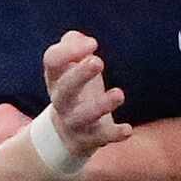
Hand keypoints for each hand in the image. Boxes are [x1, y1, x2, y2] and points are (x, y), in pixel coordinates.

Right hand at [42, 30, 130, 159]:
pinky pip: (101, 137)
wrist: (65, 135)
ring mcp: (74, 121)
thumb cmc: (75, 90)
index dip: (69, 50)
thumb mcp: (71, 67)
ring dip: (101, 105)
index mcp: (55, 78)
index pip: (52, 61)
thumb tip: (86, 41)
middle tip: (98, 61)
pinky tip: (128, 129)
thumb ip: (74, 46)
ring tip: (119, 94)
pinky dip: (114, 134)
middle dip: (80, 75)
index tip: (94, 44)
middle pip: (65, 88)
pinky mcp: (89, 139)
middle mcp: (61, 100)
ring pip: (83, 116)